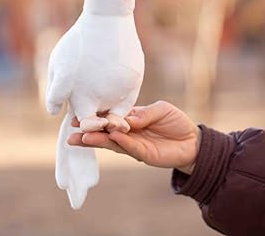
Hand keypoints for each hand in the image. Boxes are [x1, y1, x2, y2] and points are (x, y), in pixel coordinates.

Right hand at [68, 101, 200, 174]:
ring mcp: (134, 145)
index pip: (108, 118)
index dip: (94, 117)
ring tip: (82, 138)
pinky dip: (121, 142)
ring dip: (98, 140)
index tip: (77, 115)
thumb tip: (125, 117)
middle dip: (88, 132)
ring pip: (112, 143)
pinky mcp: (144, 155)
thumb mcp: (160, 109)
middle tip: (71, 132)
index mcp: (129, 120)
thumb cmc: (175, 122)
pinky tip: (112, 137)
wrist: (193, 140)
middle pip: (104, 133)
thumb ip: (143, 113)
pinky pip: (130, 148)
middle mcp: (128, 133)